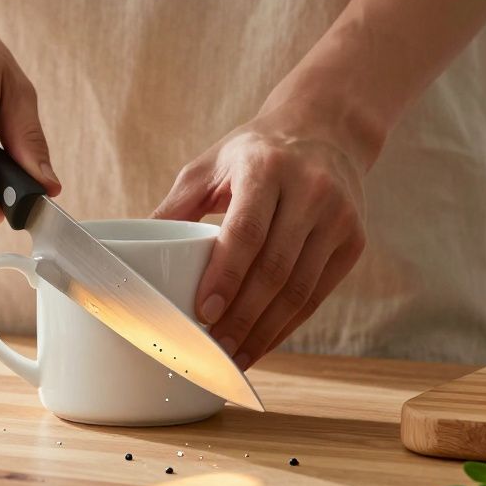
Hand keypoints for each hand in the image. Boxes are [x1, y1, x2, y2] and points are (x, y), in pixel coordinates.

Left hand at [153, 96, 368, 368]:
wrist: (326, 129)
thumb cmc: (256, 151)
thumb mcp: (211, 164)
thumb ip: (175, 206)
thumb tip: (131, 253)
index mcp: (266, 167)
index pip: (246, 231)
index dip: (225, 277)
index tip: (203, 312)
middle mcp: (310, 190)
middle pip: (275, 268)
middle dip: (241, 317)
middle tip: (212, 348)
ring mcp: (339, 217)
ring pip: (299, 289)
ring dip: (264, 331)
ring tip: (233, 356)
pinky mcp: (354, 241)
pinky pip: (317, 295)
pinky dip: (287, 326)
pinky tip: (262, 342)